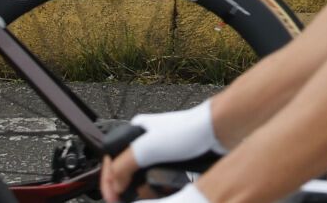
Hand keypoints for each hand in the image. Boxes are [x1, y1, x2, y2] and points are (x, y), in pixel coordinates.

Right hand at [100, 104, 219, 200]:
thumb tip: (114, 185)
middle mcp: (146, 142)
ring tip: (149, 194)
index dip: (109, 182)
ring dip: (144, 189)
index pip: (111, 160)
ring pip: (143, 178)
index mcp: (135, 133)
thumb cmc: (188, 131)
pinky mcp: (175, 161)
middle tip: (130, 197)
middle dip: (128, 187)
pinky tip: (164, 188)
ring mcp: (161, 152)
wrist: (218, 131)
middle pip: (127, 171)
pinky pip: (160, 179)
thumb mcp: (148, 148)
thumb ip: (124, 166)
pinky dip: (159, 186)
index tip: (113, 198)